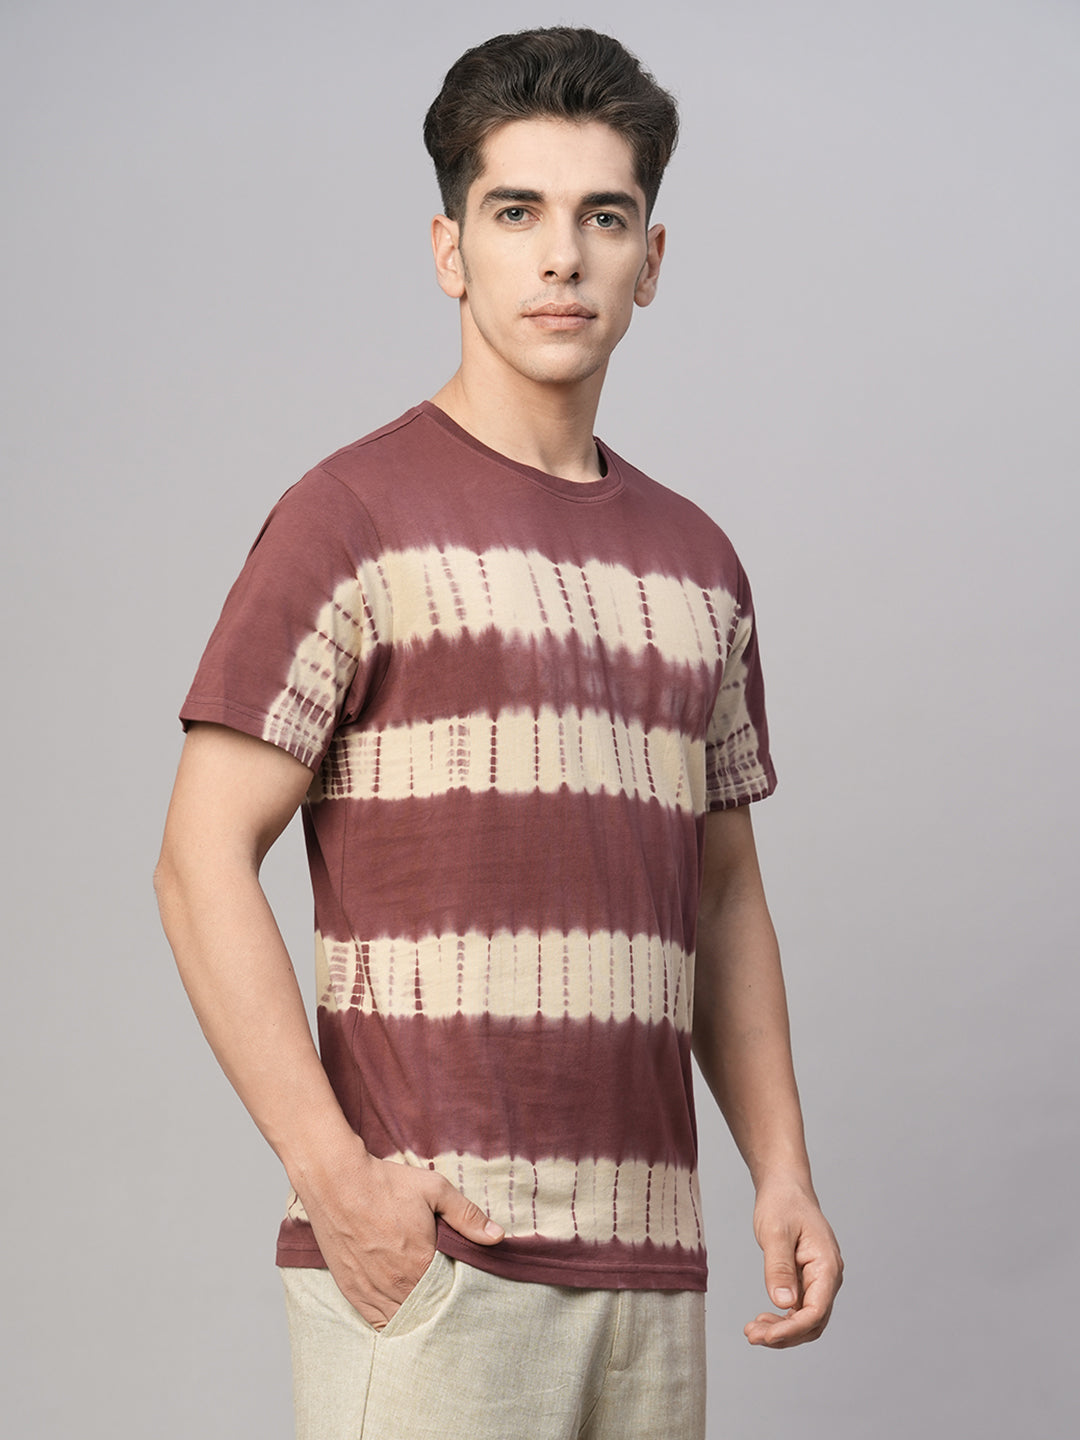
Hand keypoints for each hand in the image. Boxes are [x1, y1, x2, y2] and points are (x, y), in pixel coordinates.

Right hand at [295, 1140, 503, 1329]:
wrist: (336, 1181)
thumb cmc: (386, 1184)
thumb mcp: (434, 1189)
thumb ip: (467, 1216)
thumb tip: (497, 1236)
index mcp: (421, 1262)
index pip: (449, 1295)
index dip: (457, 1295)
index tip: (464, 1292)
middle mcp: (396, 1284)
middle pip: (427, 1312)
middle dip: (439, 1311)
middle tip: (450, 1308)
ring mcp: (371, 1290)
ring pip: (401, 1322)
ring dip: (416, 1321)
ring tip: (428, 1317)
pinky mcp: (351, 1290)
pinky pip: (375, 1321)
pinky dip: (391, 1325)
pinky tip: (401, 1322)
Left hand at [744, 1181, 842, 1347]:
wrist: (785, 1187)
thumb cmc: (782, 1203)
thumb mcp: (775, 1232)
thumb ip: (779, 1267)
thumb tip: (784, 1303)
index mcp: (827, 1265)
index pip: (815, 1311)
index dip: (791, 1329)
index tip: (765, 1336)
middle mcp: (828, 1277)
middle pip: (813, 1322)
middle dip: (784, 1335)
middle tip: (752, 1336)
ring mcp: (819, 1280)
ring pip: (806, 1319)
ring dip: (782, 1330)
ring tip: (752, 1331)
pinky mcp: (807, 1280)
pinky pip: (800, 1309)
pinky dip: (782, 1319)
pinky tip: (763, 1320)